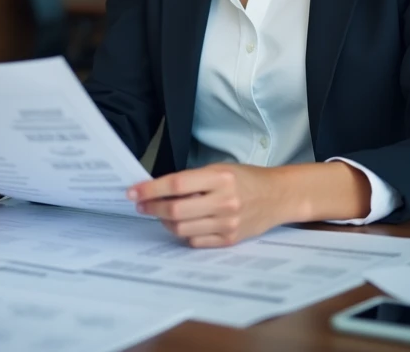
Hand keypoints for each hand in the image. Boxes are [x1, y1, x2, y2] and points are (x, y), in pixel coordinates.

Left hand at [127, 163, 288, 247]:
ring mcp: (227, 223)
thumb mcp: (219, 169)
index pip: (177, 185)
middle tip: (141, 205)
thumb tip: (156, 189)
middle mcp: (224, 201)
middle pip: (176, 210)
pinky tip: (182, 224)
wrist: (277, 196)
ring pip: (182, 228)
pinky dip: (183, 233)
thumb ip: (191, 180)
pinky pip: (195, 241)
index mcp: (220, 178)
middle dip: (152, 208)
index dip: (150, 189)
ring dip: (165, 222)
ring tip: (162, 214)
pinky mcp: (229, 239)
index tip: (132, 192)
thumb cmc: (245, 179)